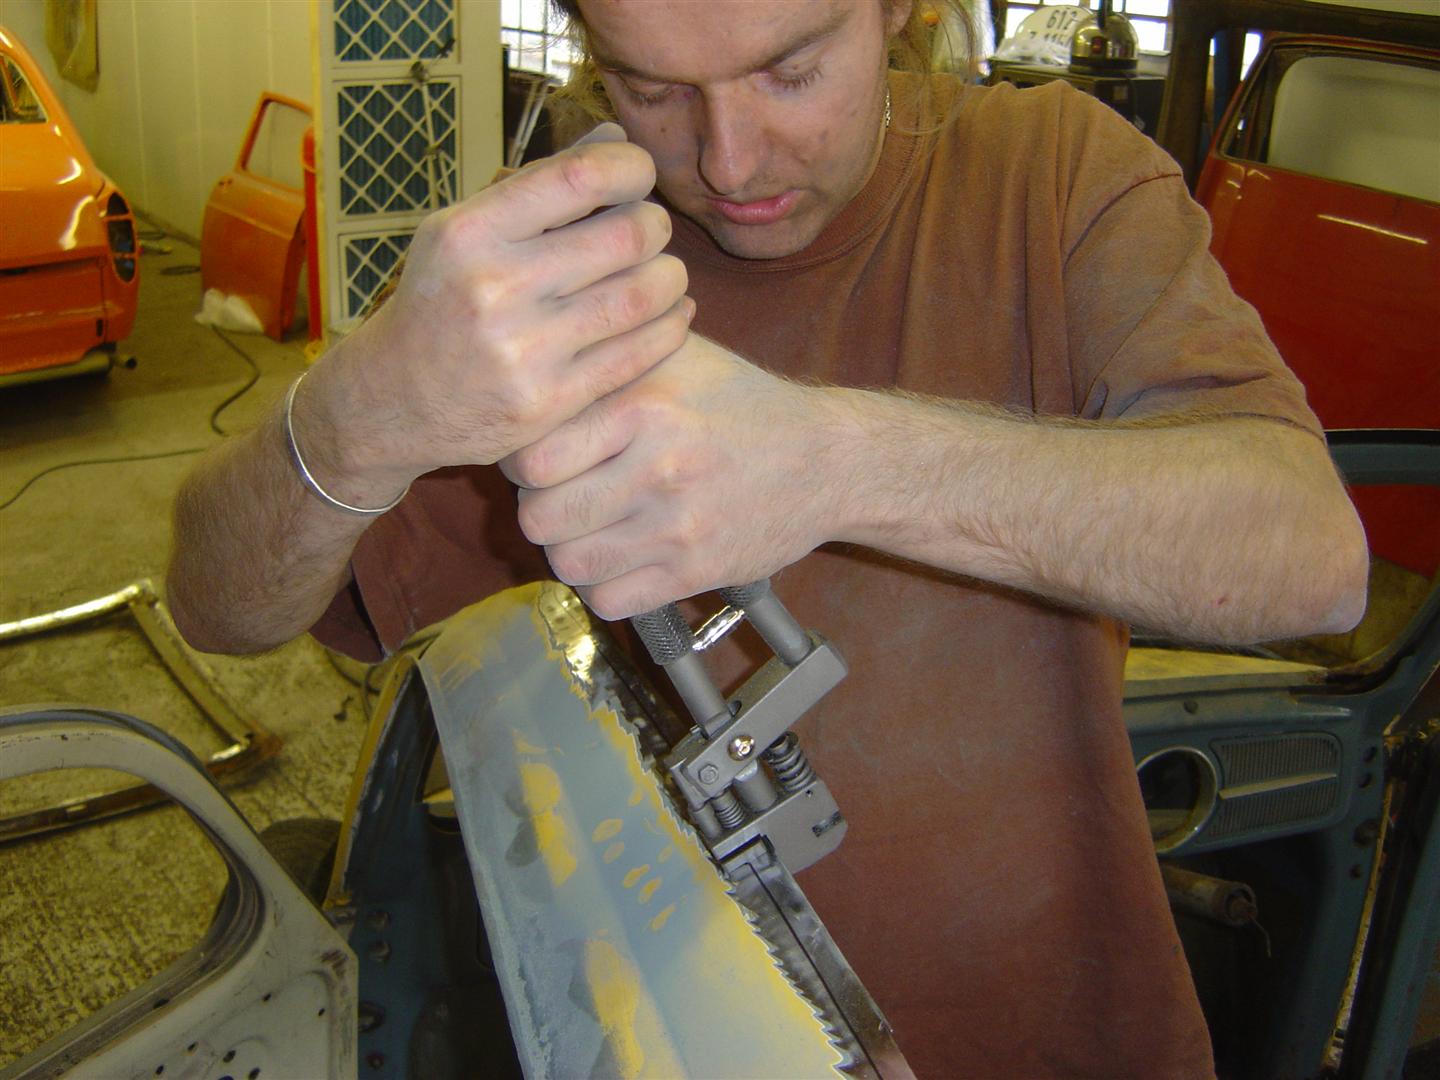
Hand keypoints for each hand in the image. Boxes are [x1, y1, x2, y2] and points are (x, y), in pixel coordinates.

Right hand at [297, 124, 692, 501]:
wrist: (394, 400)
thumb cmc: (441, 301)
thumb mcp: (466, 233)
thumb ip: (540, 186)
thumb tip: (616, 137)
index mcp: (469, 233)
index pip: (580, 176)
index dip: (631, 167)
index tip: (638, 175)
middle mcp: (494, 288)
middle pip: (627, 235)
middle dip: (654, 225)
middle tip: (651, 230)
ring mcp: (523, 351)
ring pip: (643, 295)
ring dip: (670, 277)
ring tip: (664, 273)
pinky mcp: (549, 403)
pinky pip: (638, 354)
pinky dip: (668, 327)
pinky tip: (670, 316)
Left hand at [501, 334, 847, 618]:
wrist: (828, 459)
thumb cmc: (742, 402)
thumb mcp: (678, 355)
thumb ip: (607, 355)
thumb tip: (535, 361)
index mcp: (644, 406)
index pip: (530, 458)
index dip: (520, 463)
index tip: (538, 460)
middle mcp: (658, 468)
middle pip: (540, 517)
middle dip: (541, 510)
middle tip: (560, 497)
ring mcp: (677, 527)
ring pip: (569, 564)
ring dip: (569, 551)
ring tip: (588, 529)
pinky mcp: (695, 573)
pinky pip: (610, 601)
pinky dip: (603, 586)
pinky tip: (619, 560)